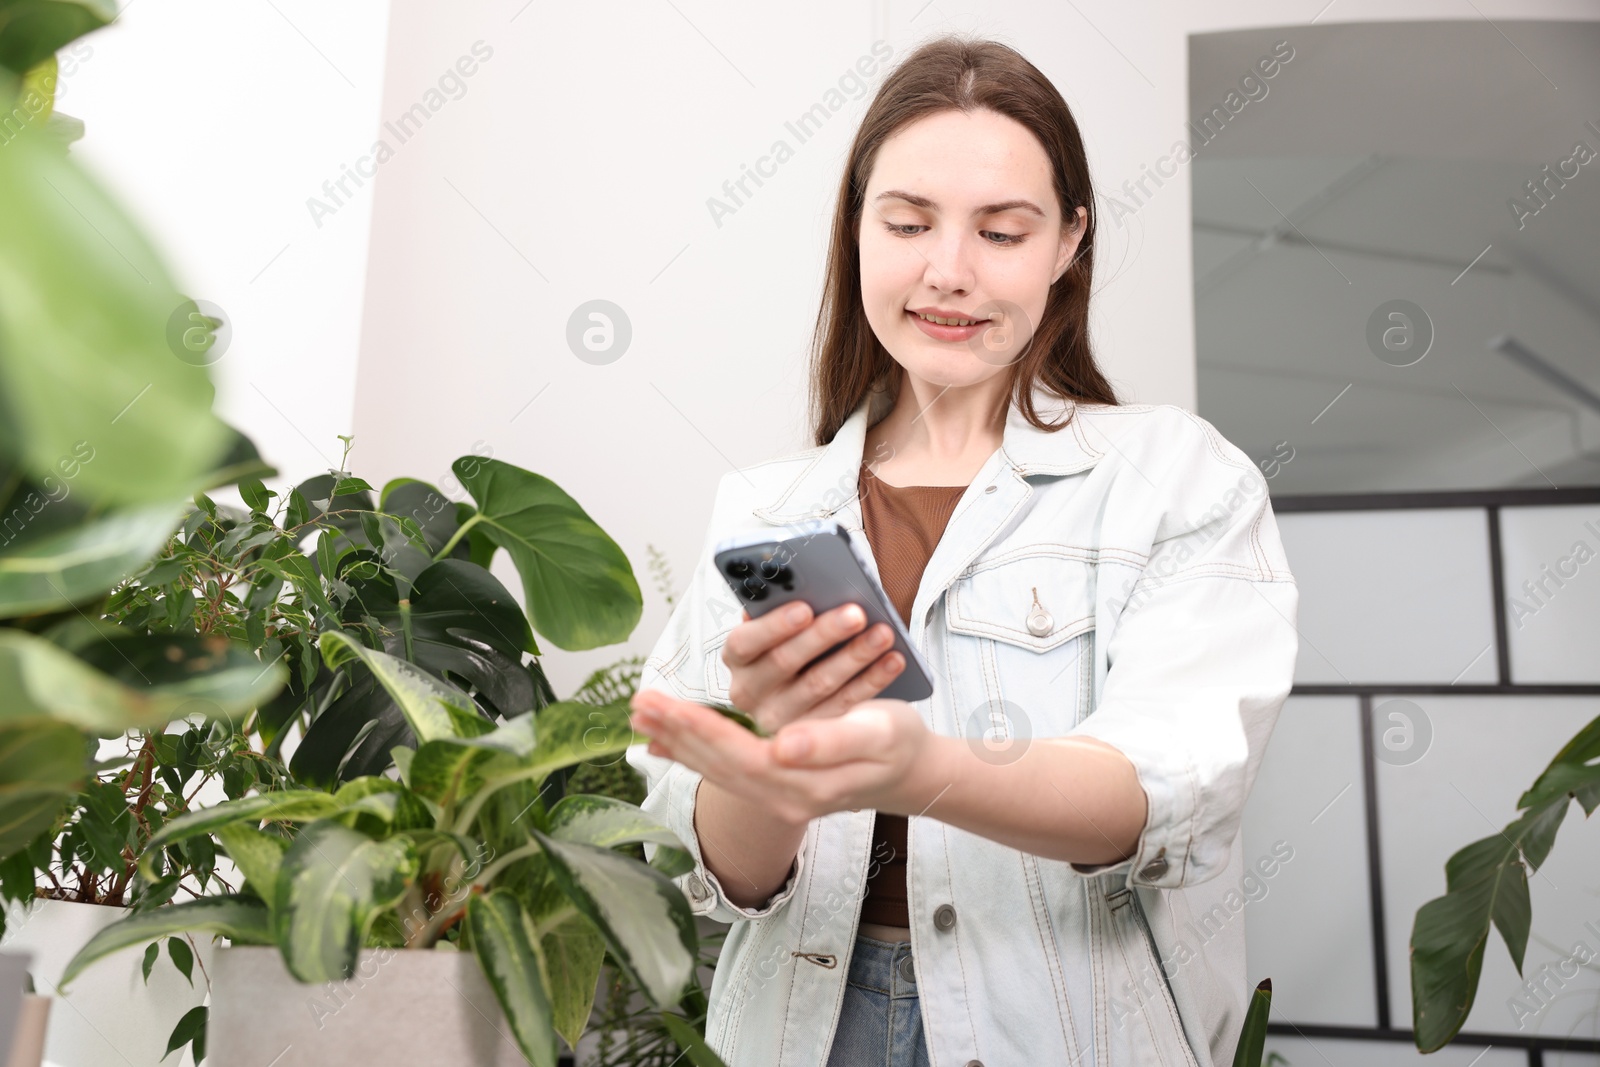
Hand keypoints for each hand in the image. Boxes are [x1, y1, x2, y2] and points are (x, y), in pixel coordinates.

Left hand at [629, 689, 945, 825]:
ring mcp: (777, 797)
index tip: (665, 705)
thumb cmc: (897, 743)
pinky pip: (725, 773)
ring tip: (642, 718)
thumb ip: (829, 741)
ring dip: (677, 743)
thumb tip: (781, 746)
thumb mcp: (876, 733)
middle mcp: (784, 797)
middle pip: (718, 765)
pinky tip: (666, 746)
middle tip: (638, 704)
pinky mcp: (775, 787)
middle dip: (676, 734)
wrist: (912, 772)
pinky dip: (692, 756)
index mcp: (804, 783)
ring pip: (716, 771)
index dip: (699, 729)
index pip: (738, 754)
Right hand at [721, 602, 906, 733]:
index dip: (773, 625)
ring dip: (854, 655)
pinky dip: (872, 679)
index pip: (743, 643)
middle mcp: (750, 692)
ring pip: (818, 684)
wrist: (809, 695)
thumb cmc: (793, 643)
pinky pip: (845, 705)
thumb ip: (781, 610)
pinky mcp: (812, 734)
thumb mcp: (779, 629)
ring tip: (883, 633)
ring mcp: (780, 718)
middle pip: (784, 662)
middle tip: (856, 613)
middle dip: (823, 634)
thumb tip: (802, 588)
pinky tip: (893, 660)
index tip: (804, 608)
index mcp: (737, 659)